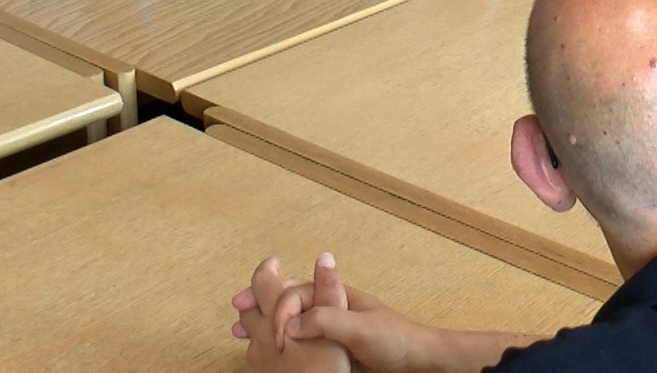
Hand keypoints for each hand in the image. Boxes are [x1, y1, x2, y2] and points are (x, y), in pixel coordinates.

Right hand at [235, 253, 436, 372]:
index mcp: (337, 295)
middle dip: (260, 301)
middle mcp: (330, 308)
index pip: (296, 293)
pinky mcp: (332, 351)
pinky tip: (269, 353)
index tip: (275, 333)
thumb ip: (327, 319)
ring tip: (240, 330)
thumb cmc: (397, 340)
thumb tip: (291, 323)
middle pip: (287, 299)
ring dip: (265, 322)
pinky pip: (300, 343)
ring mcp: (330, 330)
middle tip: (236, 307)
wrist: (419, 362)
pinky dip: (280, 343)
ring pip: (290, 321)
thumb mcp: (360, 328)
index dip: (279, 308)